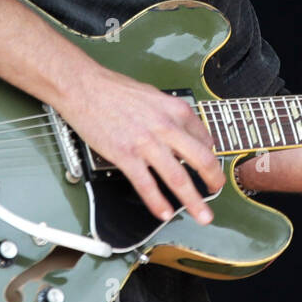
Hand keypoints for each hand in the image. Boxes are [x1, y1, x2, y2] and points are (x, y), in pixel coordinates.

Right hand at [54, 60, 224, 223]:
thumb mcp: (154, 96)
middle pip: (201, 160)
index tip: (210, 168)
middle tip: (216, 192)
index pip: (205, 139)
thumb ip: (171, 115)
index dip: (211, 157)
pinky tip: (164, 213)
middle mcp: (166, 127)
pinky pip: (146, 185)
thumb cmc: (114, 89)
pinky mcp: (125, 155)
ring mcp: (147, 143)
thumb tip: (182, 133)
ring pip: (178, 178)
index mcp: (176, 110)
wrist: (84, 87)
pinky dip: (158, 203)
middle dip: (214, 181)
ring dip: (193, 201)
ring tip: (201, 215)